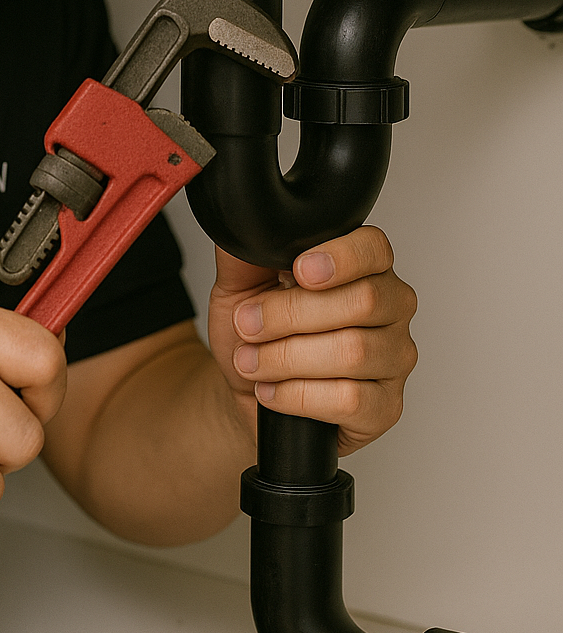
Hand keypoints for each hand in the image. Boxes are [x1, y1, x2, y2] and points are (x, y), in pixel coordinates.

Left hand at [208, 227, 417, 455]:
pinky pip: (351, 399)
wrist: (249, 389)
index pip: (374, 248)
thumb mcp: (238, 286)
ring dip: (287, 358)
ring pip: (354, 352)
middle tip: (249, 325)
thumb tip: (242, 225)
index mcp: (363, 266)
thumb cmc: (256, 333)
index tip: (299, 270)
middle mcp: (390, 308)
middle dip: (291, 315)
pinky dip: (299, 395)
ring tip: (251, 361)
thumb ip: (244, 252)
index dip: (341, 257)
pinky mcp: (386, 407)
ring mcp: (394, 358)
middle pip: (363, 301)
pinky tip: (273, 391)